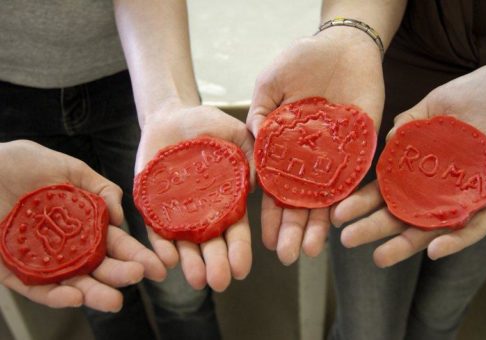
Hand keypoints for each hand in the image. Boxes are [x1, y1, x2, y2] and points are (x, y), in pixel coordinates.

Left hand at [0, 140, 165, 311]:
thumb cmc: (20, 163)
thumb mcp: (69, 167)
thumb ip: (100, 188)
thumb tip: (120, 216)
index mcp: (82, 222)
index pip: (114, 243)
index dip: (136, 254)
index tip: (158, 267)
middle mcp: (66, 244)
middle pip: (97, 265)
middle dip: (120, 273)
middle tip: (139, 276)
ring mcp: (41, 258)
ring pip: (71, 282)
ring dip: (93, 293)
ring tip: (114, 300)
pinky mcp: (12, 268)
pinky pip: (35, 287)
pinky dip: (54, 296)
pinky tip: (74, 298)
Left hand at [136, 101, 253, 291]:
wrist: (170, 115)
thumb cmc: (206, 123)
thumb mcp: (234, 133)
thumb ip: (249, 154)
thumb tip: (259, 183)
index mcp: (227, 199)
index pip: (235, 230)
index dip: (239, 249)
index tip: (242, 269)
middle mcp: (203, 210)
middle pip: (211, 243)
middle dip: (217, 264)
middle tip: (221, 281)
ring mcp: (176, 210)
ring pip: (184, 243)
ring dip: (191, 263)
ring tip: (198, 280)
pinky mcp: (151, 205)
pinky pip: (155, 229)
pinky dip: (161, 245)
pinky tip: (167, 260)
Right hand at [247, 27, 383, 264]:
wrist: (341, 46)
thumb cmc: (300, 60)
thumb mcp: (269, 84)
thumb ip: (260, 114)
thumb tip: (253, 143)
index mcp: (282, 148)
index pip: (275, 188)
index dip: (270, 214)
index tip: (265, 240)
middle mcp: (307, 158)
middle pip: (299, 200)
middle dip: (292, 229)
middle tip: (288, 256)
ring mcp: (333, 157)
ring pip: (324, 197)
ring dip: (317, 225)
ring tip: (310, 251)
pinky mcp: (358, 150)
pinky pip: (352, 179)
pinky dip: (345, 201)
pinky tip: (337, 224)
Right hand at [332, 64, 485, 266]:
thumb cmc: (485, 93)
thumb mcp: (437, 102)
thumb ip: (411, 121)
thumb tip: (386, 142)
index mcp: (424, 164)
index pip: (388, 187)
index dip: (364, 201)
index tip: (340, 212)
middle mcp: (440, 185)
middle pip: (403, 213)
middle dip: (374, 228)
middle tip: (347, 240)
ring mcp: (467, 195)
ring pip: (434, 227)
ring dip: (407, 244)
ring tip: (379, 258)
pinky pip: (477, 225)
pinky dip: (456, 239)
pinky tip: (434, 250)